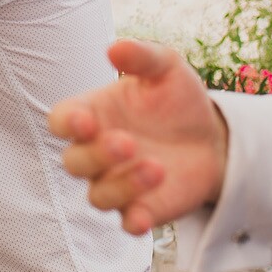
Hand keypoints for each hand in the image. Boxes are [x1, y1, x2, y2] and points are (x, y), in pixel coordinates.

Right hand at [47, 40, 228, 234]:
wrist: (210, 136)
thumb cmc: (175, 98)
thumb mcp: (166, 67)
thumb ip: (141, 57)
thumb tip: (115, 48)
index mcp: (92, 114)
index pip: (61, 121)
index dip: (66, 124)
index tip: (85, 121)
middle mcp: (96, 152)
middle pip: (74, 163)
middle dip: (97, 155)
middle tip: (127, 142)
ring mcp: (116, 183)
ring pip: (98, 197)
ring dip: (122, 186)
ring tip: (157, 167)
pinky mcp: (142, 209)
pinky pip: (127, 223)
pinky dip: (133, 222)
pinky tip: (144, 217)